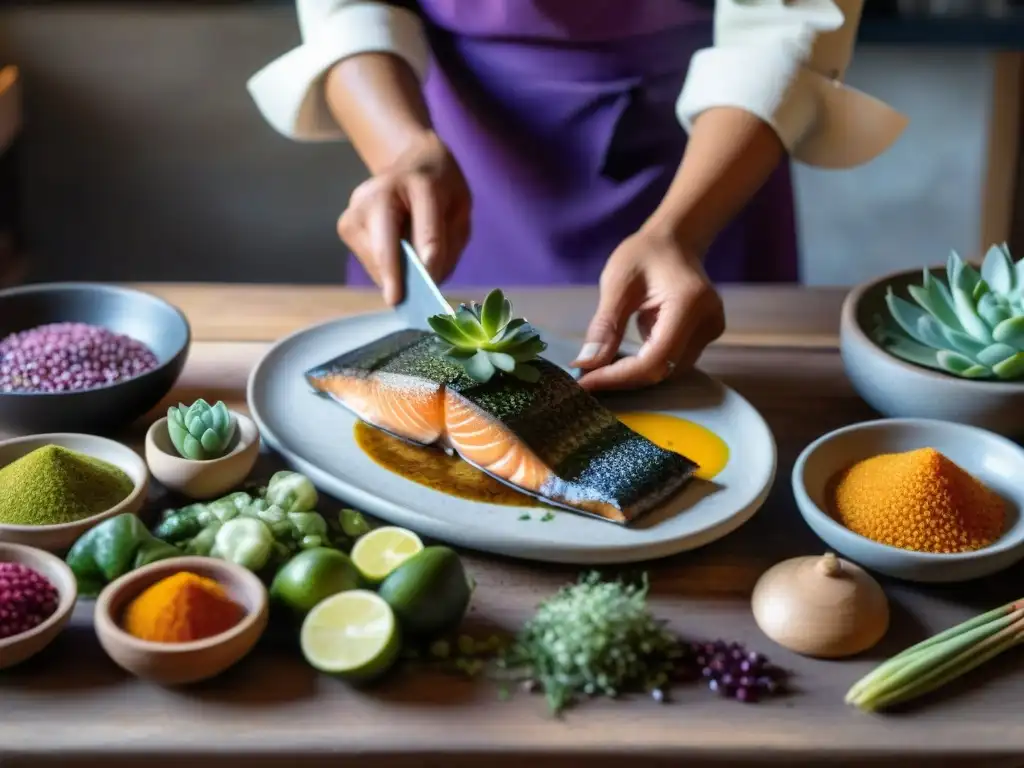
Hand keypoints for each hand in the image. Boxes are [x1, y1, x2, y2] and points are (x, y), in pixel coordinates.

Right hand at [337, 131, 470, 304]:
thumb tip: (428, 276)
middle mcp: (377, 193)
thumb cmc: (440, 188)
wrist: (411, 162)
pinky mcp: (345, 226)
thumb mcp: (459, 207)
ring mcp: (355, 209)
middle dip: (402, 280)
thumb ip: (447, 240)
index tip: (430, 283)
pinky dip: (388, 271)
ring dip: (397, 277)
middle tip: (417, 305)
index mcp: (418, 183)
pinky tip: (400, 262)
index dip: (429, 255)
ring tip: (414, 272)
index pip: (424, 224)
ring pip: (376, 262)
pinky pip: (370, 263)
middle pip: (387, 248)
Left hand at [572, 228, 724, 391]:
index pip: (655, 359)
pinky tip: (621, 359)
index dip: (620, 376)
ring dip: (633, 374)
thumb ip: (605, 325)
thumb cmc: (644, 254)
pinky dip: (645, 364)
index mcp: (689, 304)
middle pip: (663, 369)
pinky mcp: (706, 336)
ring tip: (600, 369)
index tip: (586, 381)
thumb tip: (587, 364)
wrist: (675, 241)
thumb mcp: (617, 283)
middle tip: (587, 377)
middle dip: (623, 378)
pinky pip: (672, 361)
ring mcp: (711, 331)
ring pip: (668, 370)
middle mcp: (708, 323)